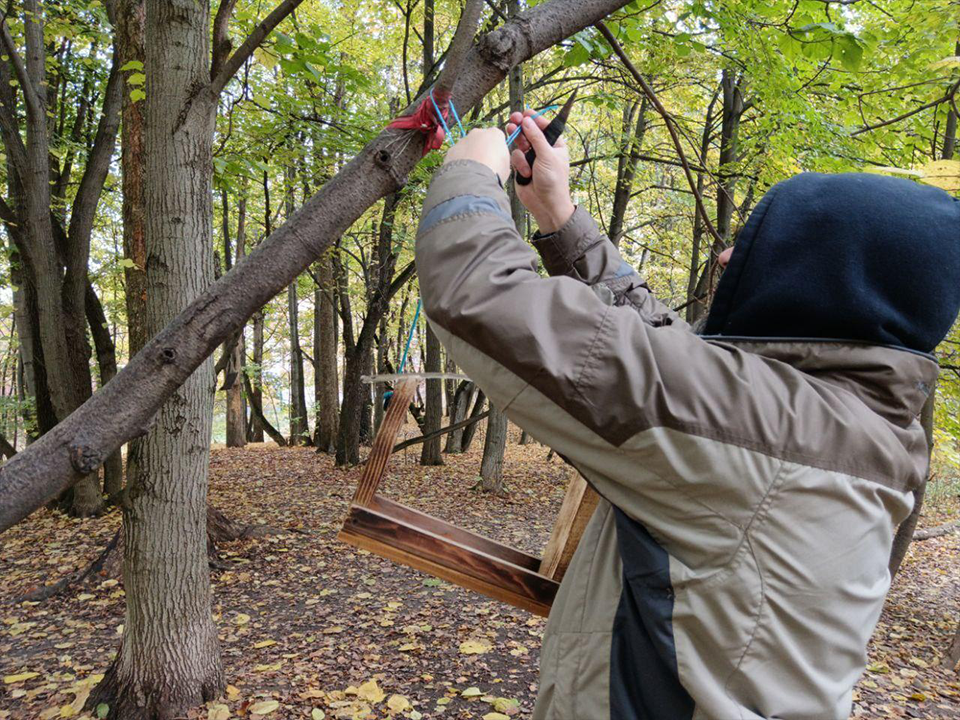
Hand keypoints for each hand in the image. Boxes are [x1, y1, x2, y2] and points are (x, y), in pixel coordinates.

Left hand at [443, 127, 509, 184]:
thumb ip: (501, 159)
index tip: (496, 159)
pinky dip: (459, 162)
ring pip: (467, 146)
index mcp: (495, 134)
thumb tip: (498, 163)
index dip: (496, 149)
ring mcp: (463, 139)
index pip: (497, 137)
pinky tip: (462, 173)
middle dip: (481, 149)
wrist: (473, 179)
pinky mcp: (452, 149)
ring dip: (469, 156)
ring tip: (471, 171)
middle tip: (483, 165)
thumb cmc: (494, 172)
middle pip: (480, 139)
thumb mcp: (505, 166)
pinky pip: (457, 155)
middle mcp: (478, 132)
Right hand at [506, 110, 575, 233]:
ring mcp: (531, 158)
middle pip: (529, 132)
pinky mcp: (521, 167)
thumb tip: (528, 121)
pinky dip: (518, 162)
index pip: (544, 127)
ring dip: (518, 141)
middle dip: (521, 126)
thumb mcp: (547, 156)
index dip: (535, 119)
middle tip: (514, 118)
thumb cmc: (553, 181)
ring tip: (511, 130)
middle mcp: (542, 149)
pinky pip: (515, 157)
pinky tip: (524, 171)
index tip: (526, 113)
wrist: (545, 204)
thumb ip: (536, 138)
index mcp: (555, 145)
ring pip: (520, 143)